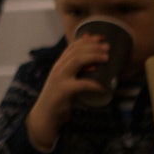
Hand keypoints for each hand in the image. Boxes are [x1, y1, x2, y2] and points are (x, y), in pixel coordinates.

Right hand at [25, 34, 110, 150]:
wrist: (45, 115)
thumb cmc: (59, 98)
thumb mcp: (67, 82)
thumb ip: (78, 73)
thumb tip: (95, 64)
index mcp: (59, 65)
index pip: (72, 47)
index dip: (87, 40)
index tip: (100, 37)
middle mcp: (58, 68)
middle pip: (76, 51)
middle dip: (93, 47)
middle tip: (107, 47)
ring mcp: (59, 78)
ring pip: (76, 61)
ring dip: (93, 57)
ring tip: (106, 58)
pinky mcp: (63, 90)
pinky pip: (82, 84)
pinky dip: (95, 84)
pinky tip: (103, 88)